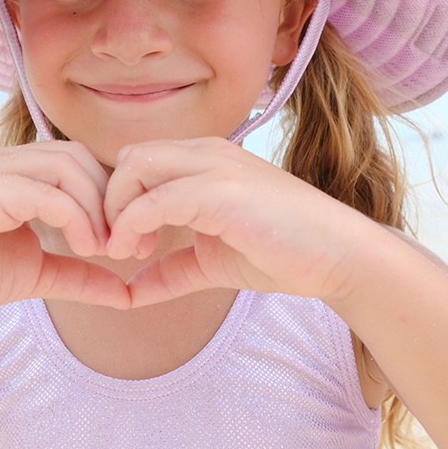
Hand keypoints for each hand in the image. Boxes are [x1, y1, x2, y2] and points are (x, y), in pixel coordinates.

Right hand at [0, 141, 131, 323]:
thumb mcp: (35, 274)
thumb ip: (79, 276)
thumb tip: (129, 293)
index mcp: (18, 171)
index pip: (82, 162)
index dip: (114, 199)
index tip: (133, 245)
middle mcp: (5, 160)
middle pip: (80, 157)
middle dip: (112, 200)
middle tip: (127, 247)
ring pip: (66, 166)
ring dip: (96, 208)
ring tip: (103, 250)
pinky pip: (42, 191)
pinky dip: (74, 216)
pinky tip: (83, 247)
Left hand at [102, 137, 377, 307]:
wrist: (339, 256)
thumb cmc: (283, 253)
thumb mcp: (211, 262)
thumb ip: (169, 270)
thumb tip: (127, 295)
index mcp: (205, 160)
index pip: (138, 161)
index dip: (118, 202)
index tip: (123, 246)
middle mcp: (207, 153)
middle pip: (128, 158)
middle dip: (109, 203)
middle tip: (119, 249)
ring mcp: (215, 167)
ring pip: (133, 167)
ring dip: (116, 212)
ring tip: (130, 251)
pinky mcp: (221, 191)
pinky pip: (155, 199)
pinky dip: (131, 226)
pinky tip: (139, 254)